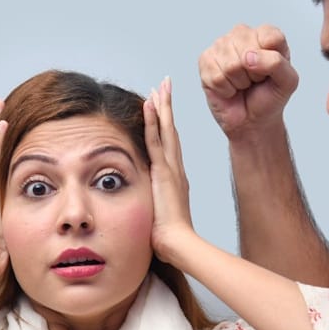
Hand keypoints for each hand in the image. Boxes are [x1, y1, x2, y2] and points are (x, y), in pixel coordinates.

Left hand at [143, 77, 196, 265]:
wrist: (178, 244)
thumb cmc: (168, 239)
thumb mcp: (160, 218)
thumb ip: (156, 210)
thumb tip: (150, 216)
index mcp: (175, 179)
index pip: (170, 144)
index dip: (166, 124)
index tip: (162, 106)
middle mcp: (176, 169)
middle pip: (171, 130)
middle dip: (167, 106)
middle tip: (165, 85)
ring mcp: (171, 169)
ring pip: (166, 130)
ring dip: (162, 106)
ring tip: (160, 86)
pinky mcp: (164, 171)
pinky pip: (156, 140)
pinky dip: (153, 121)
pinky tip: (149, 104)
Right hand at [198, 23, 299, 139]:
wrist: (252, 120)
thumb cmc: (269, 97)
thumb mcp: (288, 82)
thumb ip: (277, 63)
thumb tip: (248, 56)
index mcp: (266, 34)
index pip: (270, 38)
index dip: (272, 61)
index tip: (271, 72)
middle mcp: (242, 34)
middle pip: (248, 51)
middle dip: (253, 74)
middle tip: (255, 80)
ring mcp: (221, 45)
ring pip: (231, 65)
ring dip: (239, 83)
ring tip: (242, 84)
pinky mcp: (206, 60)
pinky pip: (217, 76)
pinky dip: (225, 89)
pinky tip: (229, 88)